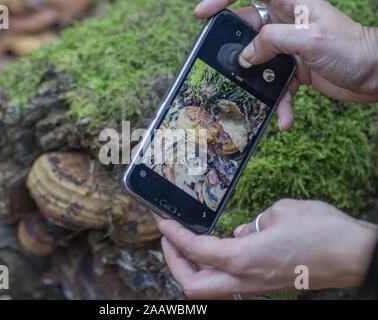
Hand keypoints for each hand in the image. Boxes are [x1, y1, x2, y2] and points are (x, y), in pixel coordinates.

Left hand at [157, 199, 376, 298]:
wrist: (356, 256)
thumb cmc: (322, 231)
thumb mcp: (280, 213)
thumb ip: (254, 223)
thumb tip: (241, 232)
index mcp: (243, 258)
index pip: (196, 250)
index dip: (174, 237)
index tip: (162, 224)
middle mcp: (245, 279)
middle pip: (194, 286)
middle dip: (174, 264)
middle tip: (169, 240)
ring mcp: (256, 288)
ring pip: (210, 289)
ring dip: (193, 269)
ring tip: (188, 245)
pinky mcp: (266, 287)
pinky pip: (230, 283)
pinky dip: (216, 269)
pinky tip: (221, 249)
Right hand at [194, 0, 377, 130]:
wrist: (376, 75)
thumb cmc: (351, 48)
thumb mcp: (308, 40)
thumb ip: (272, 42)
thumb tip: (246, 56)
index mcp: (289, 3)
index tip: (203, 14)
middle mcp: (285, 23)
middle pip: (247, 31)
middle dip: (235, 50)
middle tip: (222, 66)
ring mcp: (289, 47)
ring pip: (259, 62)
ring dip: (257, 84)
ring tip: (255, 100)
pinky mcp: (294, 69)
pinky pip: (277, 85)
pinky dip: (279, 103)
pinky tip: (285, 120)